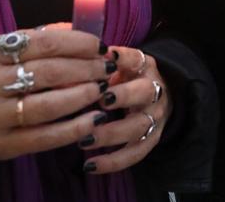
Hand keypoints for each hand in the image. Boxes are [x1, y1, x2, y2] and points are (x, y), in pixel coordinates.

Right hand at [0, 27, 113, 160]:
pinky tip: (94, 118)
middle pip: (48, 73)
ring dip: (83, 95)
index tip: (99, 45)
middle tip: (106, 68)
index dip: (76, 43)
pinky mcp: (0, 145)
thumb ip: (36, 39)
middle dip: (85, 68)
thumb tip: (78, 29)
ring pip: (49, 105)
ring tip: (102, 88)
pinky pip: (45, 137)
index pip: (42, 42)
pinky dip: (74, 127)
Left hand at [81, 44, 172, 174]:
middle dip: (123, 96)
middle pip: (144, 92)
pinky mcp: (150, 141)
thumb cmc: (128, 77)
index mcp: (144, 67)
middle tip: (100, 101)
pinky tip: (90, 165)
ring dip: (111, 134)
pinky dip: (113, 162)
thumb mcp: (118, 64)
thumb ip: (96, 65)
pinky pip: (134, 154)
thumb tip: (65, 67)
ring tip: (84, 140)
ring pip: (137, 127)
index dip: (123, 58)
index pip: (135, 59)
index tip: (107, 59)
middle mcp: (154, 91)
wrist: (159, 97)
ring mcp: (154, 118)